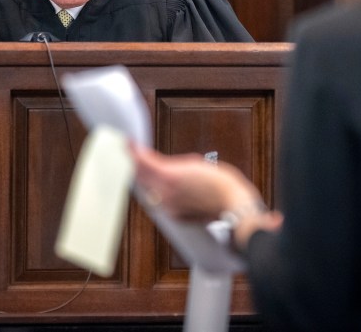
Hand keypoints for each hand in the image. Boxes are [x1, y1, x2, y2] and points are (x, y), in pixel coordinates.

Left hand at [132, 144, 260, 221]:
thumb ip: (171, 164)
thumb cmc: (220, 182)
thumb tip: (161, 165)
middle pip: (141, 178)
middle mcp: (164, 195)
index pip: (142, 162)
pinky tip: (162, 186)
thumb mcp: (194, 163)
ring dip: (146, 180)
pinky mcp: (175, 217)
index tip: (128, 144)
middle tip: (133, 154)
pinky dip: (158, 193)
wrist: (232, 204)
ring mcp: (168, 207)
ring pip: (149, 191)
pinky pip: (159, 202)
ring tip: (145, 169)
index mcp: (168, 177)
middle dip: (137, 166)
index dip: (132, 151)